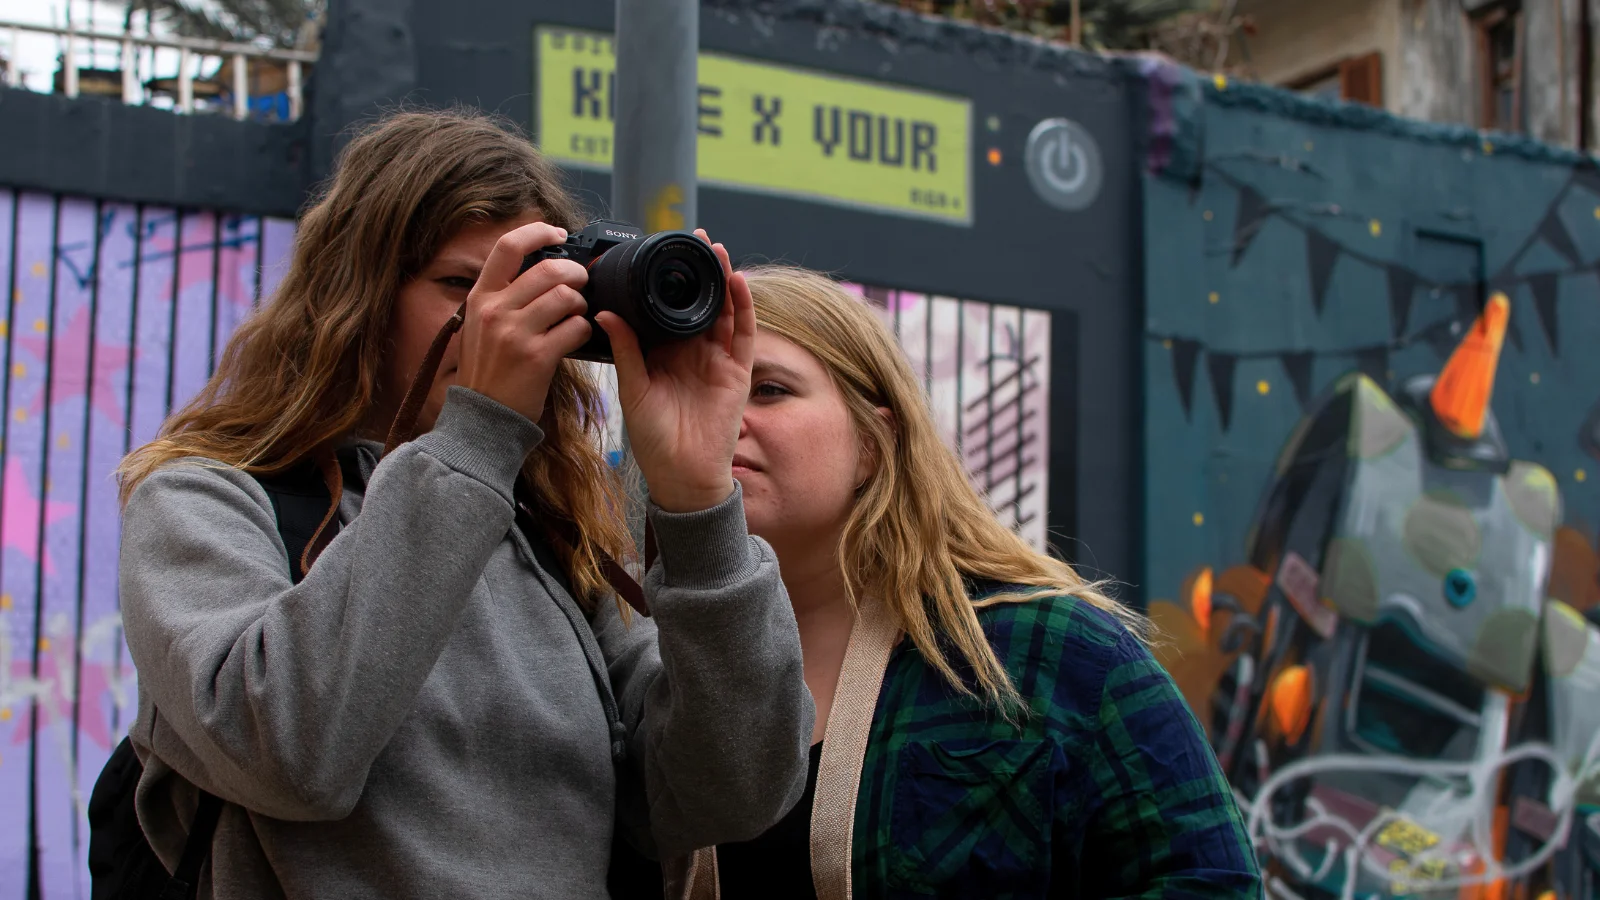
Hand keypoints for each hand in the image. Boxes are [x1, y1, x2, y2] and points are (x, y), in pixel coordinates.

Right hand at [457, 222, 592, 423]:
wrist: (482, 416)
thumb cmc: (486, 371)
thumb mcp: (478, 326)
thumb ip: (502, 297)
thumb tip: (537, 269)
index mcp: (481, 297)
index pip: (508, 247)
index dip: (537, 232)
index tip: (557, 233)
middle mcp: (495, 310)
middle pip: (548, 269)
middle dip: (574, 272)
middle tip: (581, 281)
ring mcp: (516, 333)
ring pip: (566, 296)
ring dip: (580, 302)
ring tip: (577, 313)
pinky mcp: (538, 356)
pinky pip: (576, 327)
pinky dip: (584, 329)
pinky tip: (578, 335)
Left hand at [596, 229, 752, 512]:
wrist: (681, 476)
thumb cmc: (654, 440)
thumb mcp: (633, 390)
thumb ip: (625, 350)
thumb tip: (605, 313)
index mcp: (665, 354)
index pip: (669, 309)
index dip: (669, 281)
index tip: (661, 251)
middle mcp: (693, 353)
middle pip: (699, 302)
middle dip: (698, 271)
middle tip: (693, 237)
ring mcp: (717, 361)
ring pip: (724, 311)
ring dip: (722, 280)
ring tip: (716, 250)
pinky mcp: (737, 372)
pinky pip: (744, 334)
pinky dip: (743, 306)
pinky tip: (737, 282)